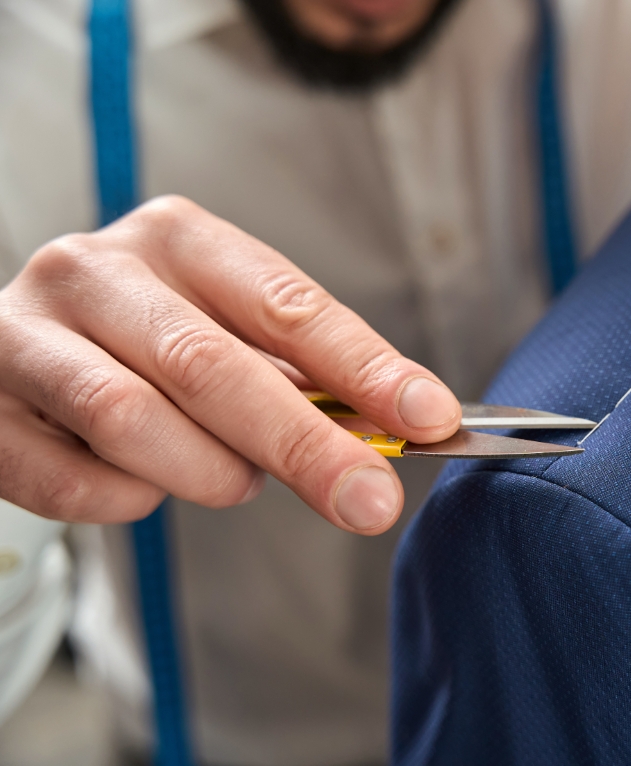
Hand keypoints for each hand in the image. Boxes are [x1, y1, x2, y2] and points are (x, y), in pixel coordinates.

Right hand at [0, 197, 460, 534]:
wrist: (18, 356)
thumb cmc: (152, 346)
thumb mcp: (232, 334)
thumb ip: (304, 374)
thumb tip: (408, 422)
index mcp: (178, 239)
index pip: (287, 305)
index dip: (363, 366)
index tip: (429, 416)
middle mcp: (94, 269)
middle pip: (213, 366)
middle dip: (305, 444)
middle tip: (370, 500)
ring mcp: (23, 334)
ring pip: (132, 422)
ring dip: (206, 471)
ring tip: (231, 477)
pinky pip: (73, 481)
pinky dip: (129, 499)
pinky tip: (144, 483)